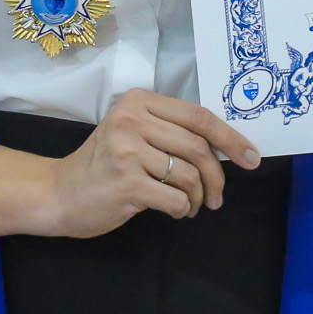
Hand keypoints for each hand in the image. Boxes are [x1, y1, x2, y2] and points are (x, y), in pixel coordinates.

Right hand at [47, 89, 262, 236]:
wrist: (60, 193)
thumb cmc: (104, 164)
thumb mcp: (133, 132)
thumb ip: (171, 131)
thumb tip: (227, 145)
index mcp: (138, 101)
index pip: (198, 116)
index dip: (231, 138)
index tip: (252, 157)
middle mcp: (131, 121)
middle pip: (199, 147)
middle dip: (217, 176)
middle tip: (217, 197)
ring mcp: (127, 152)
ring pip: (190, 175)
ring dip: (198, 197)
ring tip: (190, 205)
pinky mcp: (127, 184)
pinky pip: (176, 199)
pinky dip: (183, 210)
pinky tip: (175, 211)